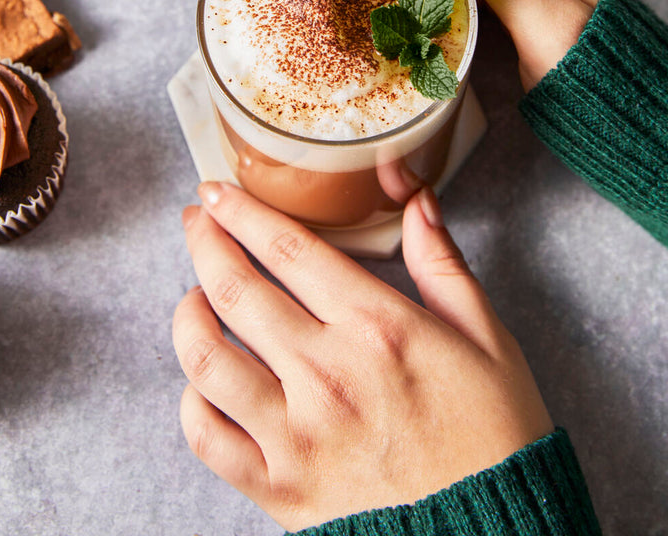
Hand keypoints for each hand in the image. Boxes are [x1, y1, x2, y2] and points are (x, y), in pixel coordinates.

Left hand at [173, 182, 551, 530]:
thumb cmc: (494, 437)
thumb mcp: (488, 340)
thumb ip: (442, 265)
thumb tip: (418, 202)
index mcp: (378, 328)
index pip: (289, 249)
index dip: (242, 211)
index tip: (217, 191)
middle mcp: (327, 374)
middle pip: (236, 289)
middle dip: (205, 242)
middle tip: (196, 221)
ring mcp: (295, 434)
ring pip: (206, 357)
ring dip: (187, 313)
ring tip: (192, 293)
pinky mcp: (277, 489)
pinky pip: (206, 435)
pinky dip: (190, 397)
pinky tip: (200, 376)